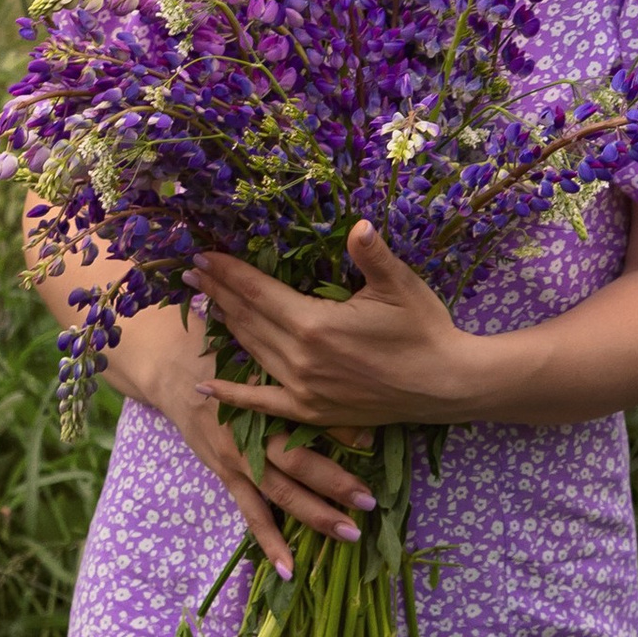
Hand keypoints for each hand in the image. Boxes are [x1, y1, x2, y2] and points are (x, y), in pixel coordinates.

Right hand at [108, 300, 378, 580]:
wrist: (174, 368)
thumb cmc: (229, 352)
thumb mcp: (263, 353)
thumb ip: (299, 370)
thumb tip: (352, 390)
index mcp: (265, 394)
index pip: (307, 412)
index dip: (342, 426)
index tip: (374, 441)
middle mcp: (251, 428)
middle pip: (297, 460)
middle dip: (335, 482)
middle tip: (369, 501)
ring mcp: (237, 457)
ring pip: (279, 492)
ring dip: (313, 515)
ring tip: (348, 534)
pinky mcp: (227, 475)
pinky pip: (251, 514)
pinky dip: (270, 541)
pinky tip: (289, 569)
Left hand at [191, 223, 493, 432]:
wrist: (446, 385)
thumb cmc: (425, 329)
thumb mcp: (399, 286)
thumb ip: (372, 255)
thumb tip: (358, 225)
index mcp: (315, 324)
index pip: (258, 292)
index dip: (228, 273)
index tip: (203, 257)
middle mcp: (300, 359)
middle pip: (247, 319)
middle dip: (218, 293)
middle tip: (191, 274)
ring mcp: (303, 389)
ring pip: (251, 351)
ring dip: (225, 326)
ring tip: (203, 304)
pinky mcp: (311, 411)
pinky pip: (262, 403)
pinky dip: (232, 395)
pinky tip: (205, 384)